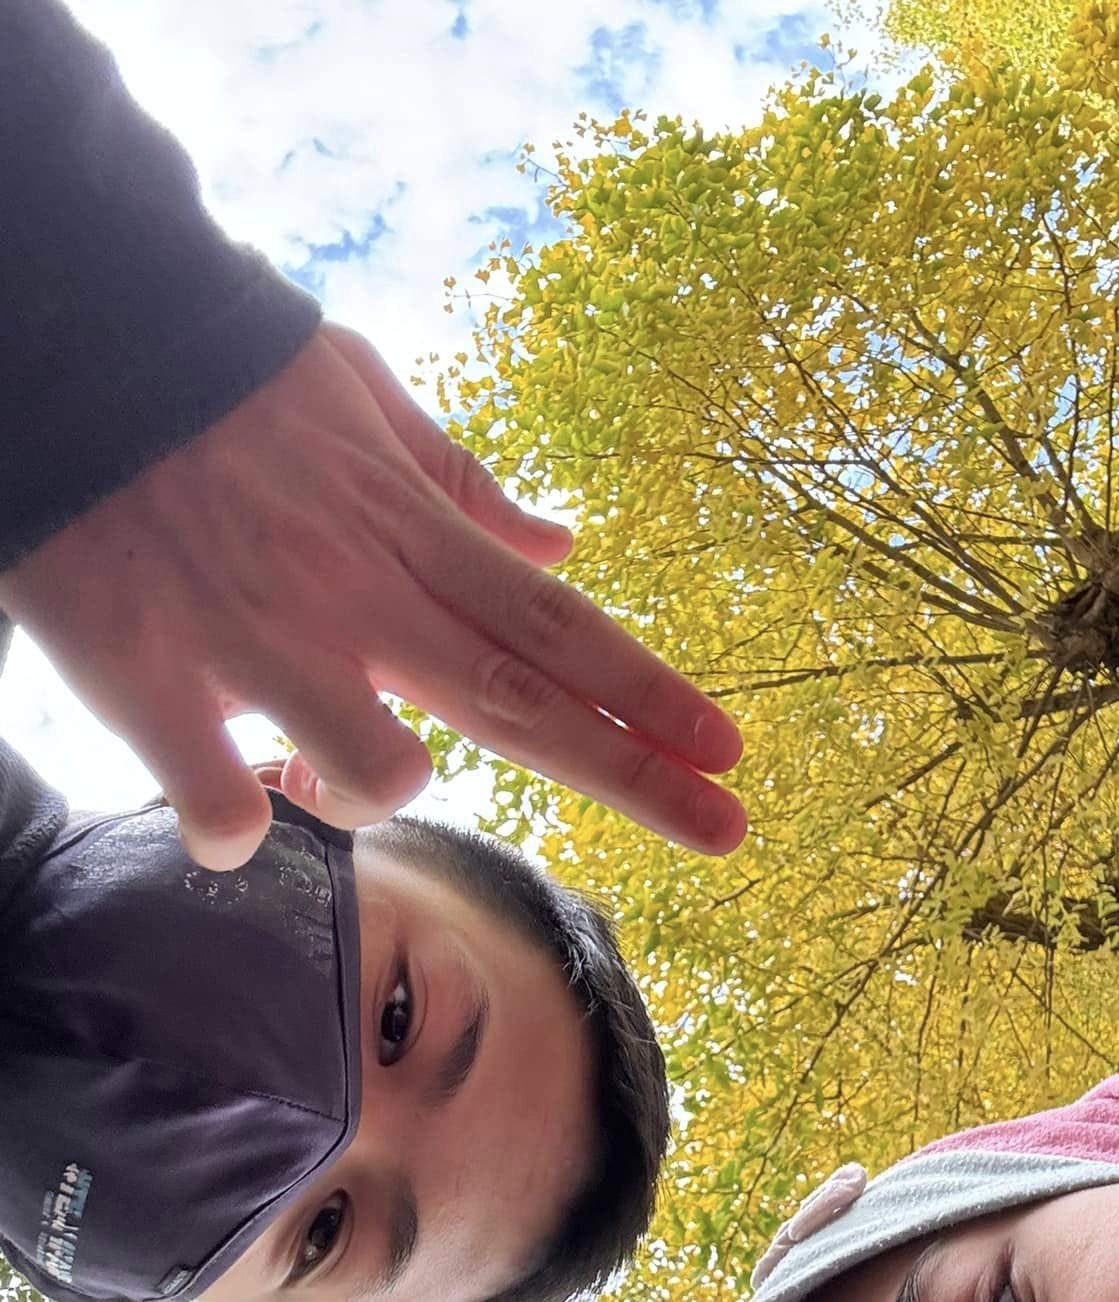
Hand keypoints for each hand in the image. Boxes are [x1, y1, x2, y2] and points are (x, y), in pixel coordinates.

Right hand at [0, 323, 745, 867]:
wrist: (74, 340)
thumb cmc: (222, 377)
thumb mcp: (360, 397)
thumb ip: (459, 482)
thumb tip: (558, 540)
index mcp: (406, 533)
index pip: (555, 624)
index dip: (651, 690)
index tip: (730, 748)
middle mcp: (356, 595)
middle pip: (523, 705)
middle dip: (637, 774)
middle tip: (730, 830)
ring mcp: (259, 640)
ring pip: (381, 769)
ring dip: (372, 797)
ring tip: (314, 776)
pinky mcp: (149, 676)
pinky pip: (221, 803)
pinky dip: (235, 829)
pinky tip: (224, 812)